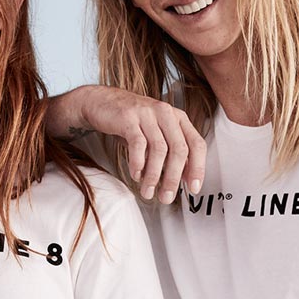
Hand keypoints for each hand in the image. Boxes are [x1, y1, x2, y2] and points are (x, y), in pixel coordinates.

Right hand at [70, 85, 205, 202]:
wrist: (101, 102)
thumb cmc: (131, 123)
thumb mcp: (155, 135)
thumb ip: (170, 153)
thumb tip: (183, 179)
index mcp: (178, 118)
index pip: (197, 144)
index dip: (198, 168)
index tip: (193, 188)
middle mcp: (166, 113)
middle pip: (179, 149)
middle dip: (174, 178)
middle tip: (167, 197)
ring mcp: (148, 114)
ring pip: (159, 149)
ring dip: (154, 175)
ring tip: (148, 191)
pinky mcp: (129, 117)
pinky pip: (138, 143)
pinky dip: (138, 162)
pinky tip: (136, 174)